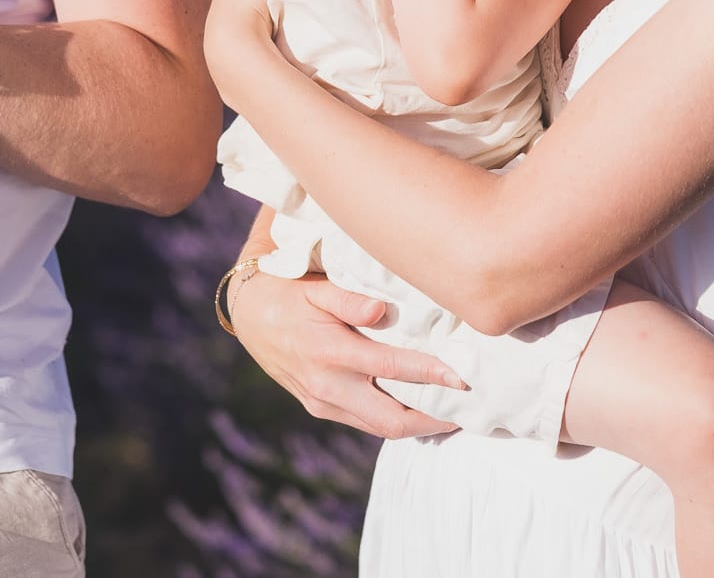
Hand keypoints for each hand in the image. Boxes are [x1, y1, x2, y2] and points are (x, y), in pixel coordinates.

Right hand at [231, 268, 463, 439]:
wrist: (249, 314)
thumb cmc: (289, 292)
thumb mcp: (316, 286)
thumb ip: (348, 299)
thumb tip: (380, 310)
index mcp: (330, 352)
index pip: (391, 370)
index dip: (430, 375)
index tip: (461, 376)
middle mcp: (328, 385)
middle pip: (391, 420)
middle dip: (432, 421)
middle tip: (465, 410)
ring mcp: (322, 402)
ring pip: (380, 428)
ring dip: (416, 425)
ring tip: (449, 413)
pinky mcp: (320, 408)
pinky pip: (364, 422)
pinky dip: (393, 419)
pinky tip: (415, 408)